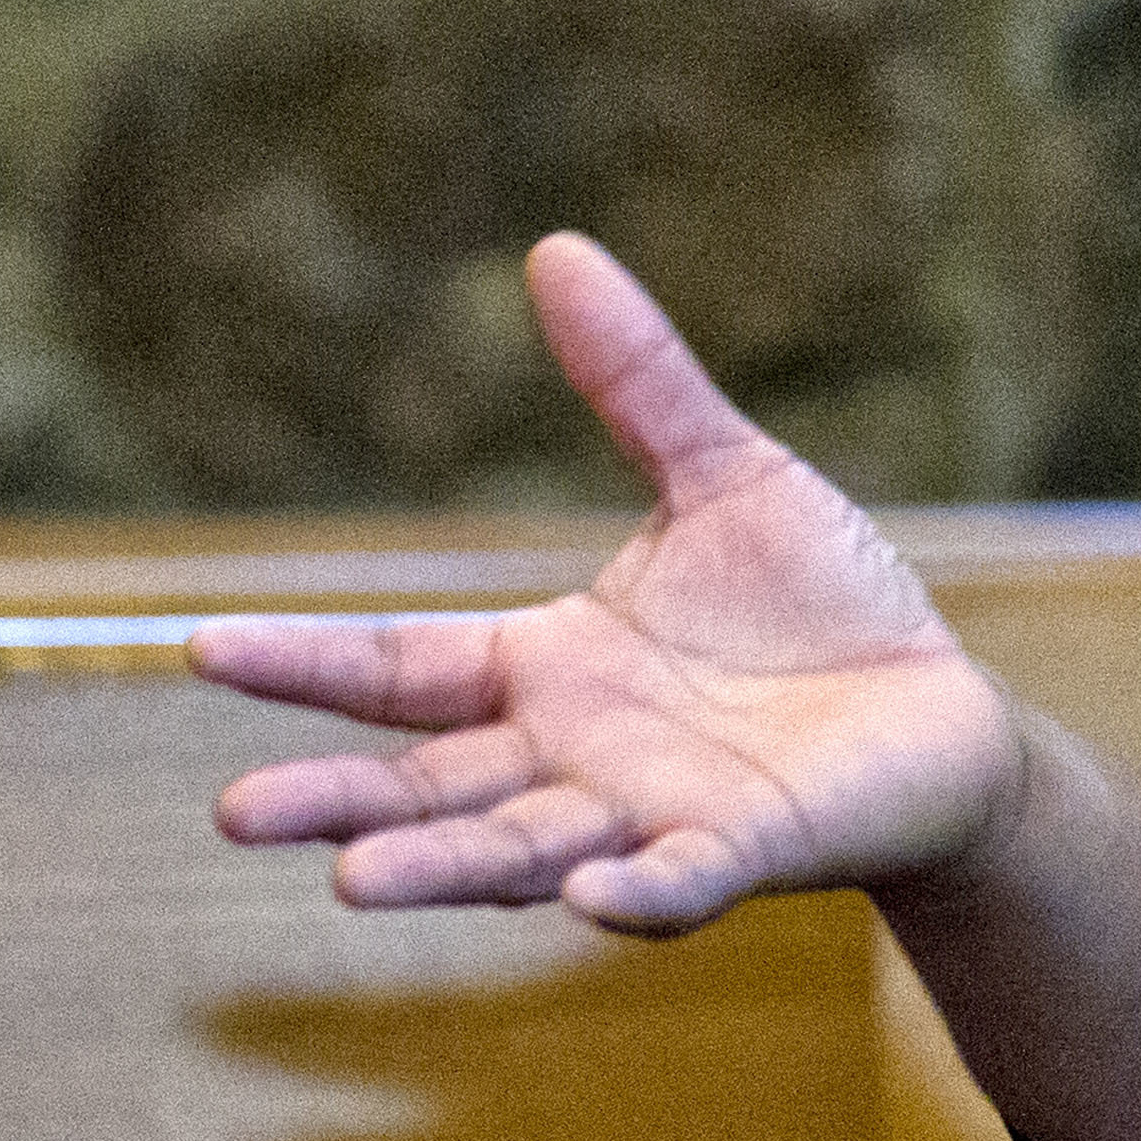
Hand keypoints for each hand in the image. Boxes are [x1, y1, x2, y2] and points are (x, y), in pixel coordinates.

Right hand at [192, 232, 1020, 933]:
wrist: (939, 713)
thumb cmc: (820, 606)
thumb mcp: (724, 477)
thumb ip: (639, 384)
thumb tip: (555, 248)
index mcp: (546, 668)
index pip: (401, 668)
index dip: (307, 661)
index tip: (201, 646)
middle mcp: (573, 757)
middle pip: (430, 785)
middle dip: (339, 800)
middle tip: (237, 811)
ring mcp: (653, 815)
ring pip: (525, 849)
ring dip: (447, 867)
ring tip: (353, 880)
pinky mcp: (753, 851)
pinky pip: (681, 881)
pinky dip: (639, 892)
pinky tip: (594, 893)